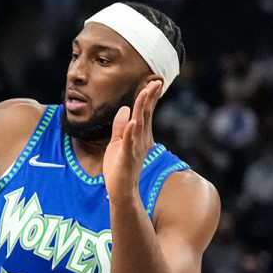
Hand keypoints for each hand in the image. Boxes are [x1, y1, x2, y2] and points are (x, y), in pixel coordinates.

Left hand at [103, 80, 162, 201]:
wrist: (121, 191)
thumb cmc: (119, 168)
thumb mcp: (117, 142)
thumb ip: (120, 126)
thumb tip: (124, 109)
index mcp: (138, 135)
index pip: (145, 113)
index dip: (149, 98)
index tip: (155, 82)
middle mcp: (140, 140)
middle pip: (145, 115)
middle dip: (149, 98)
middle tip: (155, 83)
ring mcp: (134, 149)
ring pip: (139, 125)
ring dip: (141, 110)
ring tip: (144, 95)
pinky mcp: (126, 158)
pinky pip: (129, 143)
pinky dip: (130, 132)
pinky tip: (133, 121)